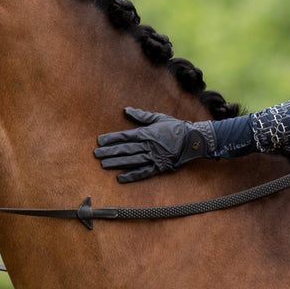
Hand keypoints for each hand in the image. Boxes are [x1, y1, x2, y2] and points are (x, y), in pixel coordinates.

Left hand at [94, 108, 215, 182]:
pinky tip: (120, 178)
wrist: (193, 140)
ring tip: (103, 165)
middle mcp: (148, 145)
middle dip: (109, 151)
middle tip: (96, 154)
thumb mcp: (158, 117)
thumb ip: (141, 116)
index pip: (125, 136)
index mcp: (147, 133)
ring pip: (132, 161)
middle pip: (125, 149)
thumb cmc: (175, 127)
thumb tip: (126, 110)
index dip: (111, 138)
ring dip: (117, 163)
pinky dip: (132, 176)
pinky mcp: (159, 167)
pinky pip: (143, 172)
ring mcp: (153, 157)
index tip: (99, 141)